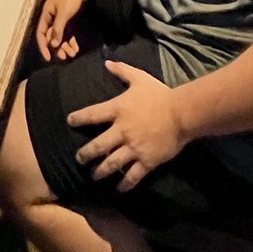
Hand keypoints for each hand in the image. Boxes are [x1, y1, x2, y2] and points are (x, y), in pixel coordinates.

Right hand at [36, 0, 89, 61]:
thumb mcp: (64, 13)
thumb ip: (58, 29)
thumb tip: (53, 44)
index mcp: (46, 14)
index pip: (41, 33)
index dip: (43, 46)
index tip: (48, 57)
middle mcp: (52, 17)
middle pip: (52, 36)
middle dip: (58, 48)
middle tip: (65, 58)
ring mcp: (62, 17)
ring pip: (61, 35)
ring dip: (66, 45)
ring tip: (73, 54)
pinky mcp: (71, 17)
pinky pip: (69, 32)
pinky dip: (72, 40)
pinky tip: (76, 47)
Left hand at [68, 61, 185, 191]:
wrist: (182, 113)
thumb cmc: (159, 94)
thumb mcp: (140, 78)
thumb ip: (122, 71)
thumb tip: (107, 62)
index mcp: (118, 109)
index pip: (92, 115)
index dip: (78, 118)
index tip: (70, 121)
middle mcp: (122, 130)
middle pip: (97, 145)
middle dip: (85, 154)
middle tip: (79, 158)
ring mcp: (134, 148)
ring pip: (111, 163)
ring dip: (100, 171)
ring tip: (94, 175)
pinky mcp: (147, 161)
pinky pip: (133, 176)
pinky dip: (125, 184)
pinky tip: (119, 189)